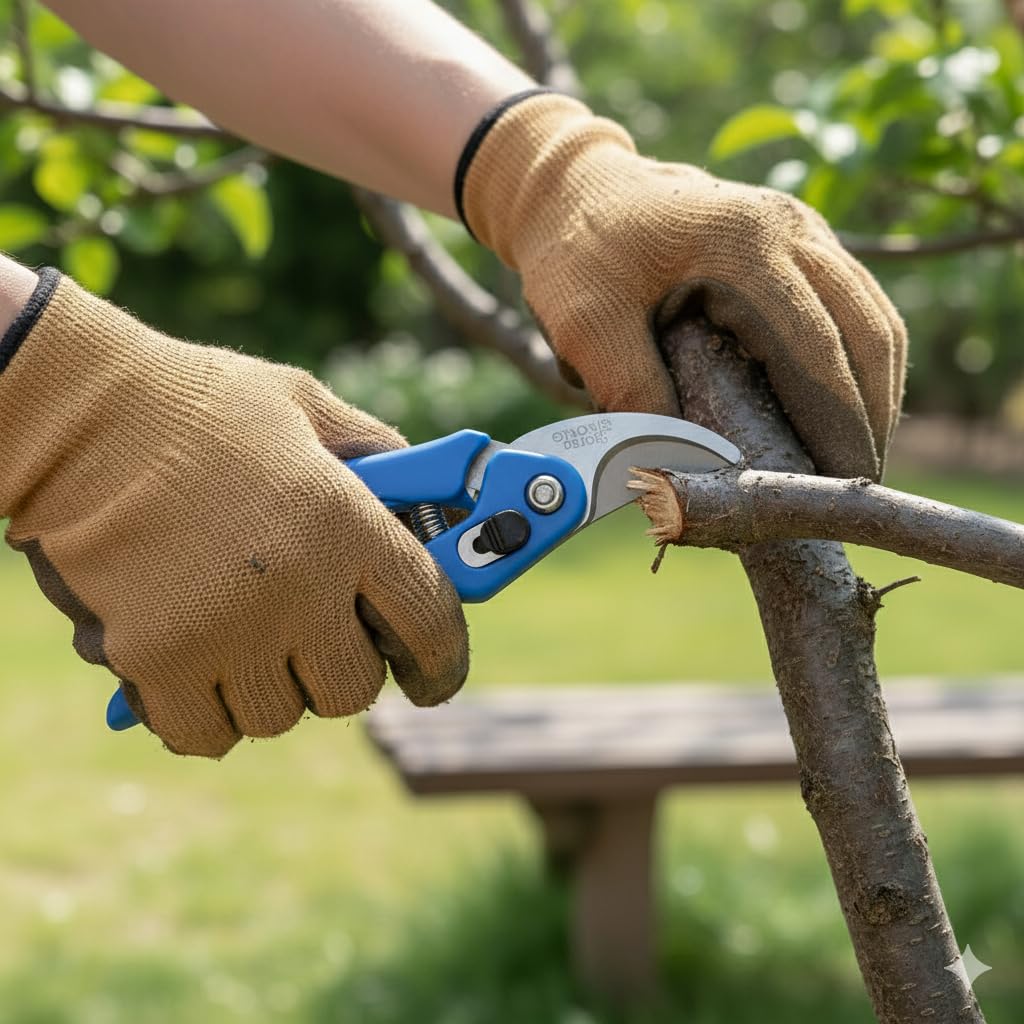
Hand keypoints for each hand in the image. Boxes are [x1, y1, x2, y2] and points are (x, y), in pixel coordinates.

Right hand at [0, 271, 467, 756]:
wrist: (80, 415)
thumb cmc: (201, 405)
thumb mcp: (308, 407)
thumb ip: (378, 454)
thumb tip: (426, 502)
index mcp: (346, 524)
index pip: (430, 622)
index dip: (442, 660)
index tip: (434, 676)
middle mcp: (295, 588)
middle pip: (355, 688)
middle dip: (344, 668)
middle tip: (319, 639)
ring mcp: (223, 632)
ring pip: (281, 715)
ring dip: (273, 688)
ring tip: (248, 637)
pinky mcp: (155, 661)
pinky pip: (206, 733)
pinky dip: (209, 715)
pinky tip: (202, 667)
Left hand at [461, 94, 906, 479]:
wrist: (576, 188)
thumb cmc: (578, 251)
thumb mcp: (584, 324)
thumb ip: (631, 390)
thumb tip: (683, 465)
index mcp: (744, 244)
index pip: (816, 347)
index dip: (836, 423)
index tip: (838, 485)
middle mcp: (791, 229)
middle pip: (868, 332)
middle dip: (869, 417)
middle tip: (853, 488)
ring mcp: (803, 231)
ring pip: (873, 319)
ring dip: (874, 392)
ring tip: (851, 460)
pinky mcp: (800, 244)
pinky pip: (855, 307)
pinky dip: (858, 364)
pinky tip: (841, 411)